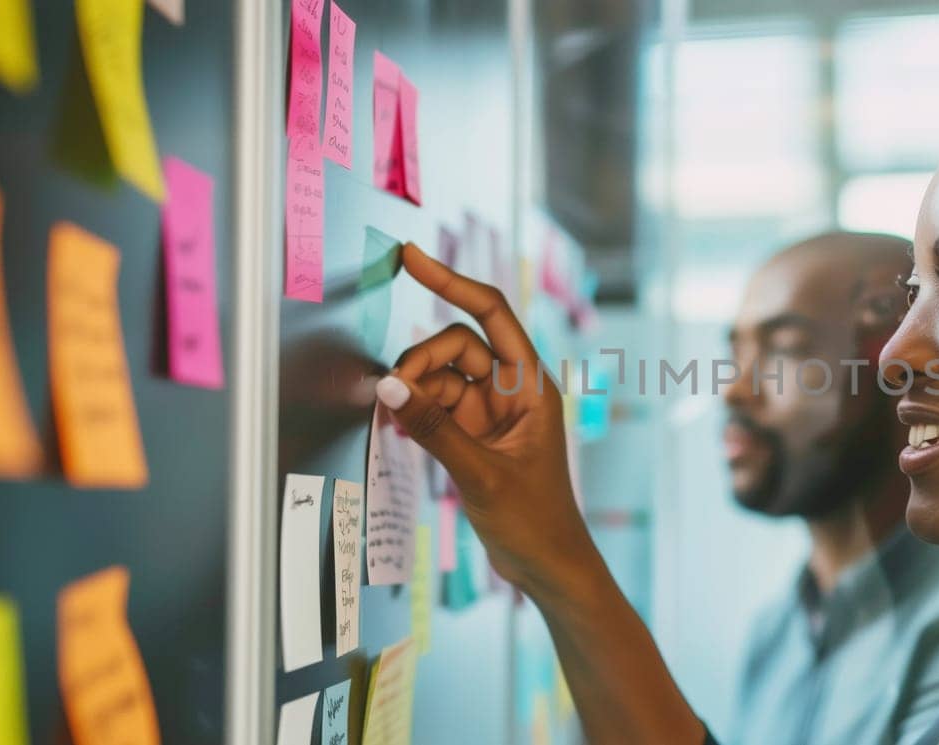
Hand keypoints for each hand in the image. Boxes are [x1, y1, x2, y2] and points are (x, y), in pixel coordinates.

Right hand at [374, 243, 594, 595]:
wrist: (548, 567)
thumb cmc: (535, 522)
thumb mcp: (482, 474)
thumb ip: (434, 428)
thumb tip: (390, 386)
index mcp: (531, 386)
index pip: (490, 313)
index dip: (451, 281)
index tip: (412, 258)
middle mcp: (512, 391)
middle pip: (455, 347)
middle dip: (420, 364)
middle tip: (396, 399)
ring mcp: (491, 413)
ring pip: (440, 378)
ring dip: (415, 394)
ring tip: (400, 427)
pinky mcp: (474, 435)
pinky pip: (436, 407)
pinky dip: (417, 414)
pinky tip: (402, 433)